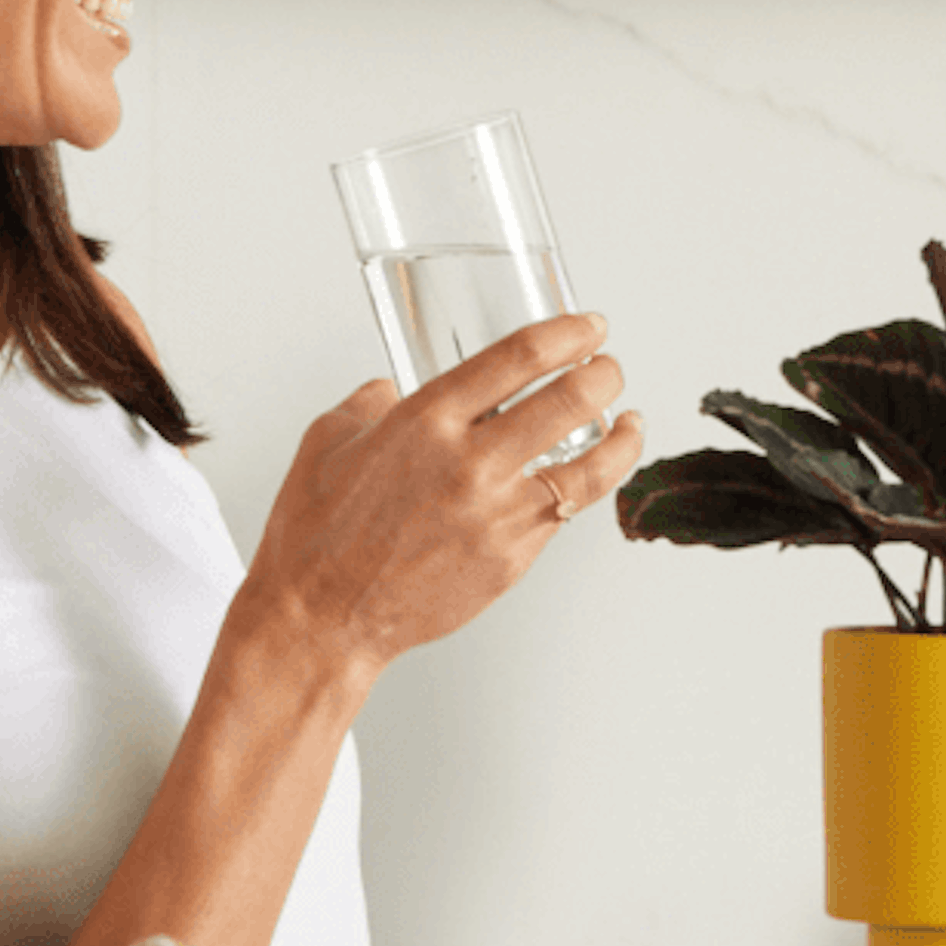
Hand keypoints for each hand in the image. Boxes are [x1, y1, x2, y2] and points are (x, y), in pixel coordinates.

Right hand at [243, 313, 640, 674]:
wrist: (321, 617)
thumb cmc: (315, 536)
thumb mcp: (326, 443)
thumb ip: (369, 404)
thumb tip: (389, 389)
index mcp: (426, 421)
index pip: (519, 358)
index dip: (568, 334)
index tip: (588, 327)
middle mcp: (469, 462)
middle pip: (568, 400)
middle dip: (603, 375)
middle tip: (610, 367)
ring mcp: (497, 514)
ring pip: (590, 467)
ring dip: (621, 436)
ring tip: (630, 420)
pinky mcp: (511, 558)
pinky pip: (562, 514)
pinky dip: (585, 488)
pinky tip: (590, 475)